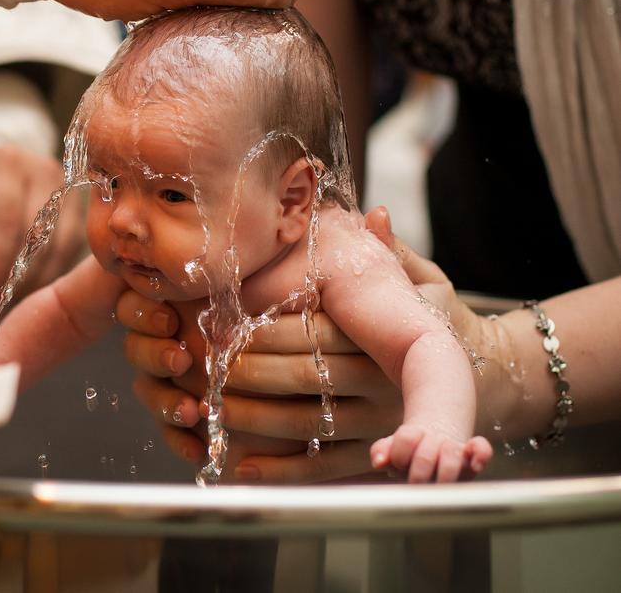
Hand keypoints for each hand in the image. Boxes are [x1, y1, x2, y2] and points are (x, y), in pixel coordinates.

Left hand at [0, 146, 84, 313]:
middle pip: (38, 233)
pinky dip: (55, 270)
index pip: (5, 218)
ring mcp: (65, 185)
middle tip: (1, 305)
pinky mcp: (79, 202)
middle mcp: (38, 170)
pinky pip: (73, 245)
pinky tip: (35, 284)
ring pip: (62, 242)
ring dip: (41, 277)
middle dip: (20, 276)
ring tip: (17, 299)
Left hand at [120, 206, 502, 483]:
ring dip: (254, 419)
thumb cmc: (436, 318)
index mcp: (386, 335)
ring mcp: (380, 423)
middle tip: (204, 367)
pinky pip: (323, 468)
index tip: (220, 329)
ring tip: (210, 407)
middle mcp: (383, 382)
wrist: (482, 378)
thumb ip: (391, 253)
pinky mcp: (375, 454)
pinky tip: (243, 465)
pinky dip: (283, 470)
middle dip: (248, 374)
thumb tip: (378, 215)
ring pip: (307, 426)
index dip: (261, 333)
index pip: (312, 334)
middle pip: (304, 380)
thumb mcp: (422, 280)